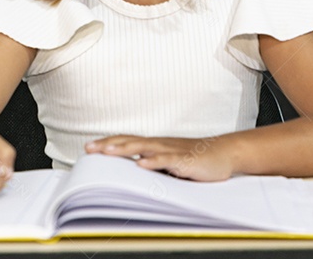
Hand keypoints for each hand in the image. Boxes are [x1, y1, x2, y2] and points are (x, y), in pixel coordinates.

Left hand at [85, 135, 233, 180]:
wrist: (223, 153)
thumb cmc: (195, 159)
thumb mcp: (169, 162)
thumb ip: (152, 165)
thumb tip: (131, 172)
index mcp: (155, 145)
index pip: (127, 140)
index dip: (108, 143)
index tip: (89, 147)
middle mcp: (160, 144)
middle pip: (130, 141)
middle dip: (108, 145)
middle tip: (89, 148)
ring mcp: (172, 151)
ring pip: (145, 147)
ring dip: (125, 149)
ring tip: (108, 152)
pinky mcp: (185, 160)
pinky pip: (167, 160)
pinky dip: (154, 161)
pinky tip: (141, 164)